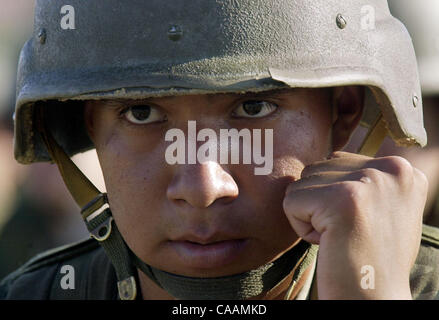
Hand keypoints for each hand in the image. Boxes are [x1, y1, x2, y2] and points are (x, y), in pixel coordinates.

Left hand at [283, 151, 427, 298]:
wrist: (374, 297)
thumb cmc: (369, 256)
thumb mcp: (378, 206)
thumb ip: (358, 177)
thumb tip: (324, 158)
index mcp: (401, 168)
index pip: (337, 161)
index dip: (334, 196)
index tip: (359, 225)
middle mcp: (392, 168)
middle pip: (317, 168)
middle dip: (319, 204)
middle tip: (346, 234)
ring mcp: (369, 181)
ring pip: (302, 184)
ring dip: (310, 215)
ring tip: (339, 237)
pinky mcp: (342, 199)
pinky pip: (291, 202)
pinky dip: (300, 228)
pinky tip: (328, 244)